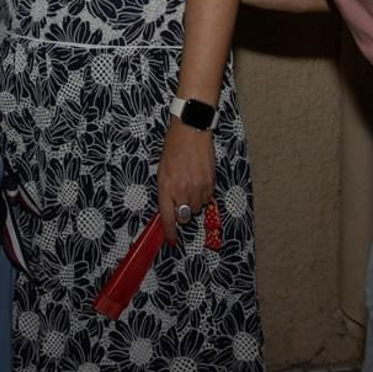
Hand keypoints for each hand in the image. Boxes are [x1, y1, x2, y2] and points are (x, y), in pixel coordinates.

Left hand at [157, 118, 214, 244]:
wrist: (191, 131)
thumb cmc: (174, 148)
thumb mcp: (162, 170)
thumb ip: (166, 191)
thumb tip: (170, 208)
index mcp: (166, 187)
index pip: (167, 218)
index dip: (170, 232)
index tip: (171, 240)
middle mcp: (182, 190)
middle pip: (184, 217)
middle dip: (181, 212)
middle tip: (180, 198)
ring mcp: (197, 188)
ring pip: (196, 208)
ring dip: (193, 201)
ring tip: (190, 183)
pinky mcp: (210, 183)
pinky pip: (207, 198)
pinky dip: (203, 194)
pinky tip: (199, 180)